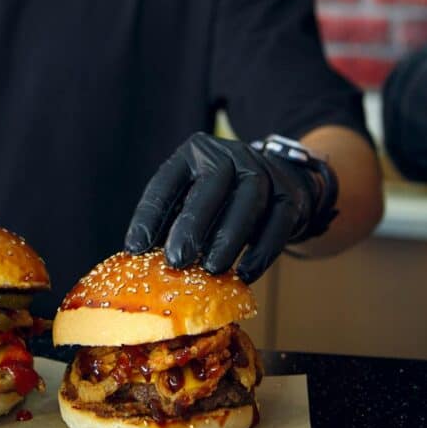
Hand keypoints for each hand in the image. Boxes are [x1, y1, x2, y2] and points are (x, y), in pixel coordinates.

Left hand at [124, 132, 337, 282]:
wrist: (282, 181)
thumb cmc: (223, 198)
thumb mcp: (193, 197)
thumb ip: (172, 221)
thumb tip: (143, 262)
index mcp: (195, 153)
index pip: (167, 179)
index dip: (150, 214)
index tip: (136, 248)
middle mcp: (230, 154)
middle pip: (212, 183)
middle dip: (193, 223)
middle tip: (176, 260)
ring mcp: (264, 170)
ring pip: (249, 199)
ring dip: (229, 237)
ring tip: (211, 270)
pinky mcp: (290, 194)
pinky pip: (278, 221)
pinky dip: (262, 250)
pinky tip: (246, 274)